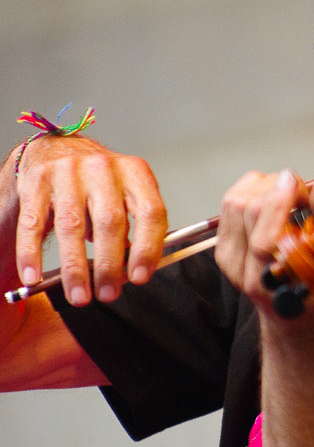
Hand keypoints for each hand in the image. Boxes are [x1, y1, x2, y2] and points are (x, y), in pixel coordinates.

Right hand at [13, 136, 167, 304]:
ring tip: (79, 296)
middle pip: (110, 222)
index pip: (150, 212)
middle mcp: (102, 168)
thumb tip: (132, 271)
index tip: (140, 277)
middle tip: (109, 293)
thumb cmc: (98, 183)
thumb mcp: (125, 195)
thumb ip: (133, 227)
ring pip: (71, 226)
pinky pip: (32, 224)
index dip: (148, 248)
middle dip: (109, 265)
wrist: (56, 150)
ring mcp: (67, 172)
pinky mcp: (36, 182)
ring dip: (75, 269)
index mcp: (134, 172)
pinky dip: (31, 254)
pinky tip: (34, 277)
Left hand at [215, 168, 313, 319]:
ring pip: (234, 202)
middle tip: (304, 194)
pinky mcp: (224, 247)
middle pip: (246, 210)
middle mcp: (245, 273)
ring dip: (264, 187)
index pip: (264, 237)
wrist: (299, 317)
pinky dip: (252, 192)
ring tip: (290, 196)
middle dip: (277, 188)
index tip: (299, 184)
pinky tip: (274, 200)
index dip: (280, 201)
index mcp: (274, 284)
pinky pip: (230, 205)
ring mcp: (230, 259)